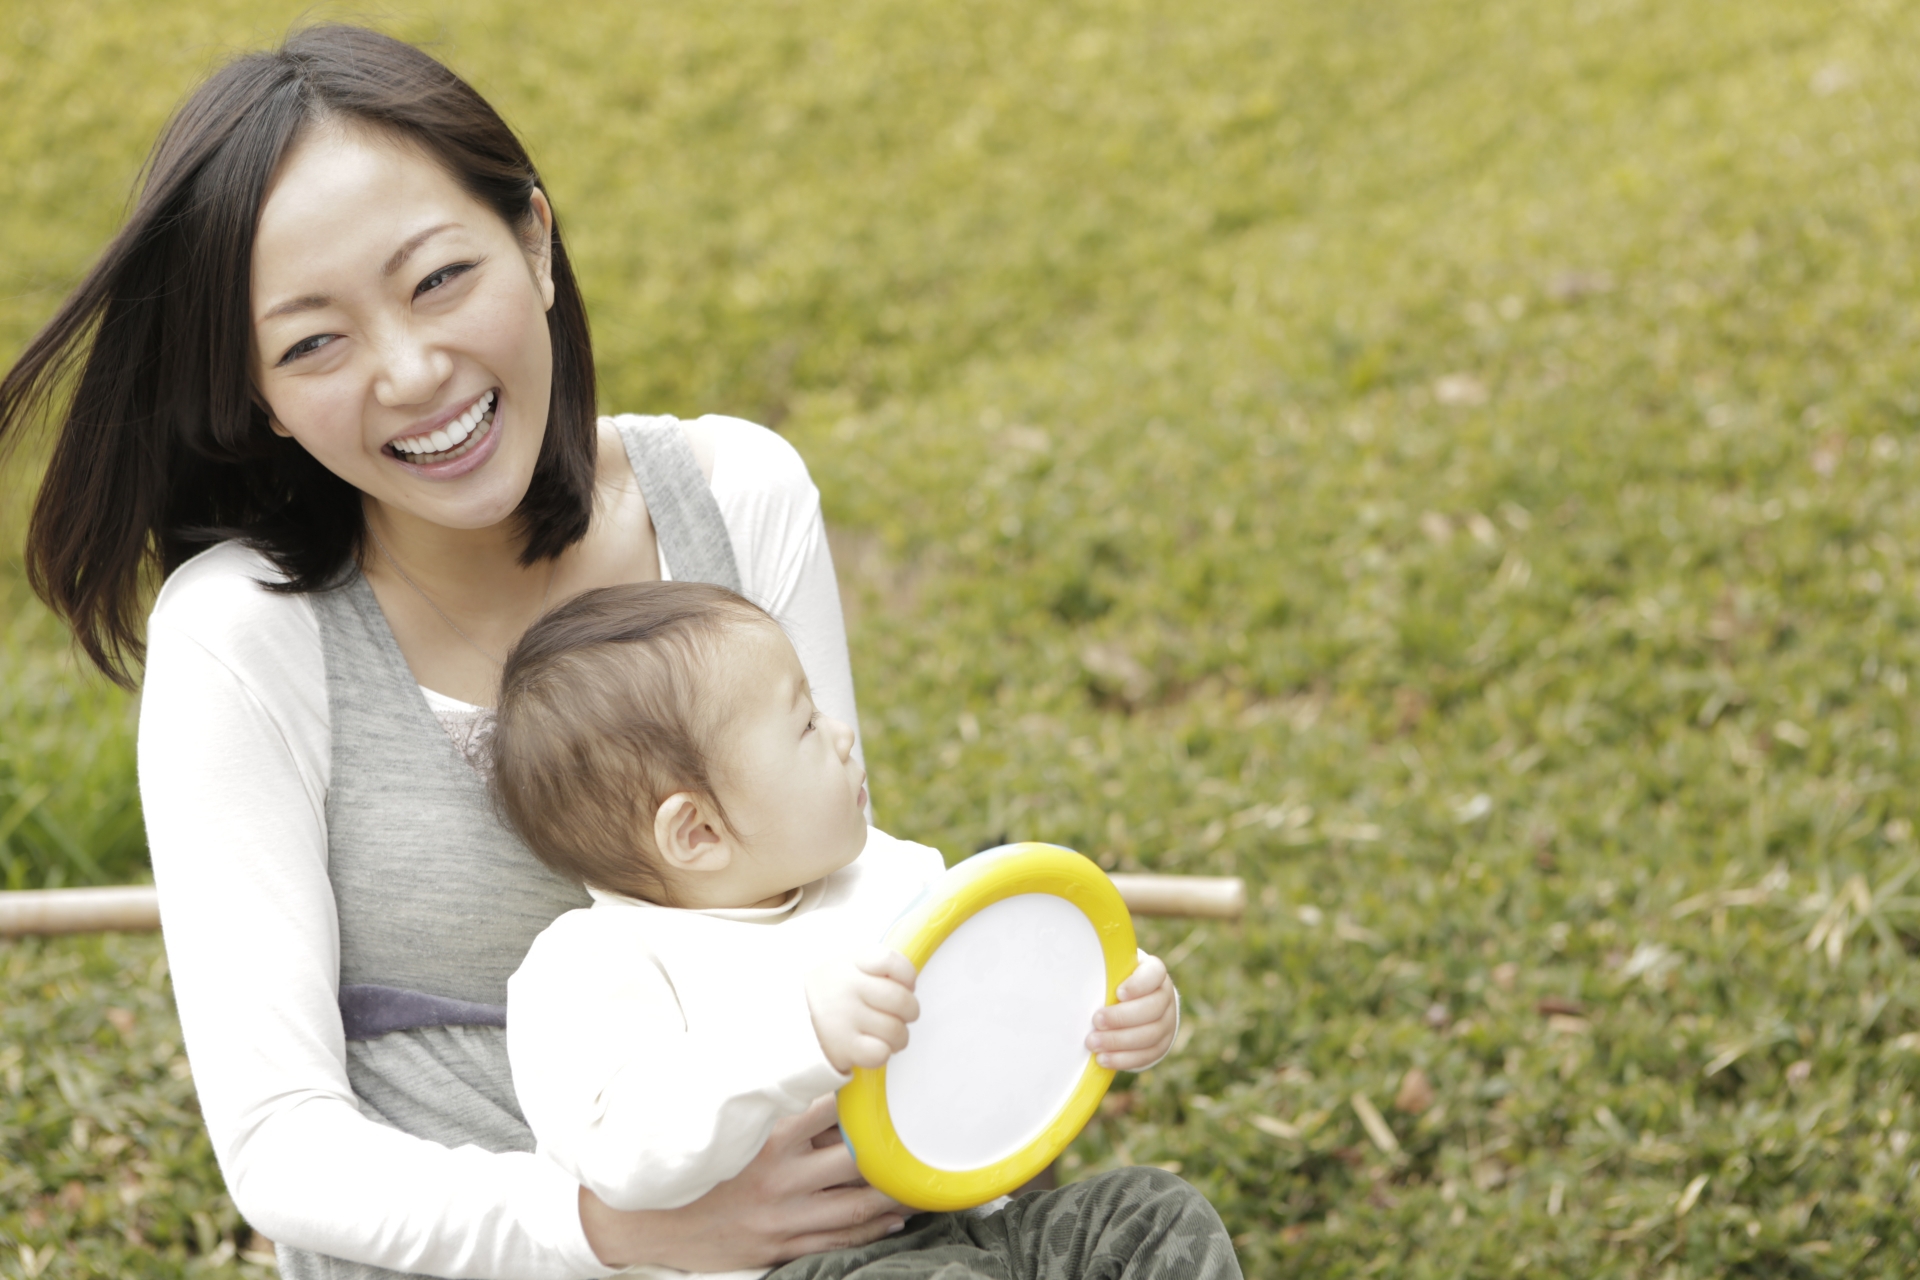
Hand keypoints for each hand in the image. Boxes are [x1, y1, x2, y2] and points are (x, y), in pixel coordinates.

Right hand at [579, 1094, 907, 1268]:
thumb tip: (809, 1069)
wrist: (641, 1219)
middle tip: (922, 1134)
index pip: (830, 1110)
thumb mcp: (722, 1122)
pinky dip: (872, 1229)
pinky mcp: (779, 1246)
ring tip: (919, 1179)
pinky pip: (838, 1240)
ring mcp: (782, 1216)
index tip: (894, 1088)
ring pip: (856, 1206)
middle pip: (854, 1160)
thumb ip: (765, 1100)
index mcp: (764, 1137)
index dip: (866, 1100)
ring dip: (893, 1194)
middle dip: (890, 1149)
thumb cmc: (688, 1161)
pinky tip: (894, 1218)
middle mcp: (778, 1176)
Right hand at [806, 948, 918, 1072]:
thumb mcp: (845, 967)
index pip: (890, 961)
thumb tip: (909, 985)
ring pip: (895, 1030)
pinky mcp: (842, 1047)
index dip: (907, 975)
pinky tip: (874, 1047)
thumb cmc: (829, 995)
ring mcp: (844, 1018)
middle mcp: (847, 988)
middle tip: (902, 1015)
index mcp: (850, 963)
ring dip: (900, 1037)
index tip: (906, 984)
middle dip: (910, 1011)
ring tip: (889, 1035)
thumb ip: (876, 968)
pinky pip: (881, 1053)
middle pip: (901, 999)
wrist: (787, 1023)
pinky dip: (883, 1053)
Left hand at [1087, 950, 1177, 1069]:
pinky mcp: (1161, 1046)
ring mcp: (1167, 1023)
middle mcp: (1165, 997)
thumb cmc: (1115, 984)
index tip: (1118, 993)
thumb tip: (1075, 978)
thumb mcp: (1113, 974)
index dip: (1138, 985)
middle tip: (1096, 1021)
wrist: (1136, 1007)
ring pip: (1150, 1035)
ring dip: (1119, 1041)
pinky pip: (1146, 1055)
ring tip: (1093, 1044)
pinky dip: (1123, 1059)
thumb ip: (1104, 976)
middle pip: (1152, 1008)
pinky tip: (1103, 1059)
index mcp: (1155, 973)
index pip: (1154, 974)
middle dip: (1122, 1017)